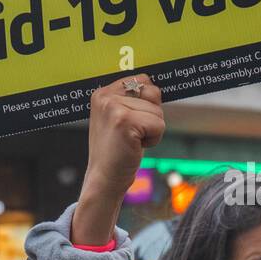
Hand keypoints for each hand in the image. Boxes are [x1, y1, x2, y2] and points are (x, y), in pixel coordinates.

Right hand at [72, 75, 164, 245]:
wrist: (104, 179)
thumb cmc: (117, 150)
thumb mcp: (120, 118)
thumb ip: (132, 99)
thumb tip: (155, 87)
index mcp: (102, 92)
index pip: (143, 80)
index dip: (147, 103)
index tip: (131, 123)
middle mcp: (105, 96)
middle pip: (153, 93)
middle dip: (151, 116)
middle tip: (132, 134)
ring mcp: (113, 107)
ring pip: (158, 111)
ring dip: (152, 130)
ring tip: (132, 141)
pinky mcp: (125, 122)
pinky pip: (159, 125)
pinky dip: (153, 139)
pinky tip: (135, 147)